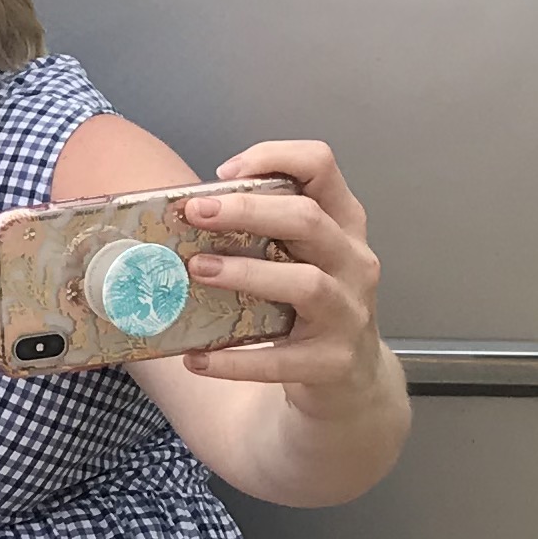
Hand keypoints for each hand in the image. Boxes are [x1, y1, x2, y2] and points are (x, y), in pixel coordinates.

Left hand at [174, 140, 392, 418]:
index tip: (226, 173)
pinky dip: (236, 360)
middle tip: (195, 213)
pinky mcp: (334, 361)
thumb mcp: (299, 257)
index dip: (275, 157)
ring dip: (247, 273)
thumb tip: (184, 216)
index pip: (322, 166)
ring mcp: (349, 312)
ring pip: (305, 283)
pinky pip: (281, 360)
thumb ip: (262, 231)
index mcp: (343, 224)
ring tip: (198, 271)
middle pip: (308, 220)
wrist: (349, 381)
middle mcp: (353, 262)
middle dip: (248, 211)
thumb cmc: (311, 307)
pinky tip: (198, 358)